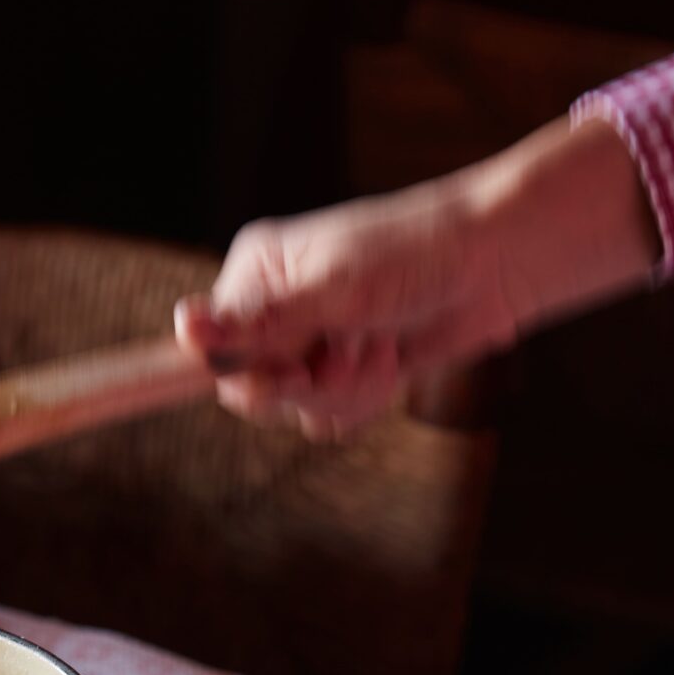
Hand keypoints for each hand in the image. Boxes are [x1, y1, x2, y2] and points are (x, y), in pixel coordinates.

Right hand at [177, 119, 658, 435]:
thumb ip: (260, 322)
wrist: (490, 265)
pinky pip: (329, 419)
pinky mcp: (342, 373)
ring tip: (381, 344)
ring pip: (295, 411)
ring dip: (345, 391)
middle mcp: (272, 309)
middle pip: (252, 391)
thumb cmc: (414, 255)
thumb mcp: (334, 291)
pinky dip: (364, 401)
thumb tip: (183, 329)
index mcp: (255, 273)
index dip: (242, 375)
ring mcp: (309, 344)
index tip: (288, 374)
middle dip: (308, 384)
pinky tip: (392, 360)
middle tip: (350, 349)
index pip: (212, 349)